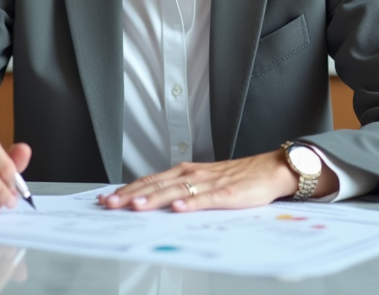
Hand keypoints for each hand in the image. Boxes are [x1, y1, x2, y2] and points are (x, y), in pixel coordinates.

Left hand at [96, 150, 336, 212]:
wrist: (270, 169)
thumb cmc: (238, 178)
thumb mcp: (204, 182)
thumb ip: (181, 190)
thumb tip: (154, 203)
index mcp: (186, 172)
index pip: (150, 180)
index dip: (127, 189)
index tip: (107, 198)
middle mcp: (193, 175)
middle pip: (157, 185)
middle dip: (131, 194)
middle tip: (110, 204)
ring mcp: (210, 184)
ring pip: (176, 191)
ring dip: (154, 199)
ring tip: (136, 206)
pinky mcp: (228, 194)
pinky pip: (206, 199)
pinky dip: (191, 203)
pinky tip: (178, 208)